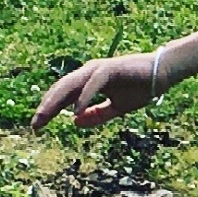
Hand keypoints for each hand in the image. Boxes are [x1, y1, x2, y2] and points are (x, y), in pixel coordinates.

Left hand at [33, 53, 161, 130]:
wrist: (163, 74)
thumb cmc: (141, 88)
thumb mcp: (116, 108)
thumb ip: (97, 115)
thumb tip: (75, 122)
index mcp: (89, 81)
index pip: (62, 95)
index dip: (49, 110)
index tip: (37, 127)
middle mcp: (89, 72)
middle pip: (61, 90)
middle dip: (46, 107)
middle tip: (34, 125)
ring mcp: (98, 69)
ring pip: (70, 84)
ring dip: (56, 101)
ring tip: (45, 117)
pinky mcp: (110, 69)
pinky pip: (92, 84)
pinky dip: (83, 97)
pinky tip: (76, 111)